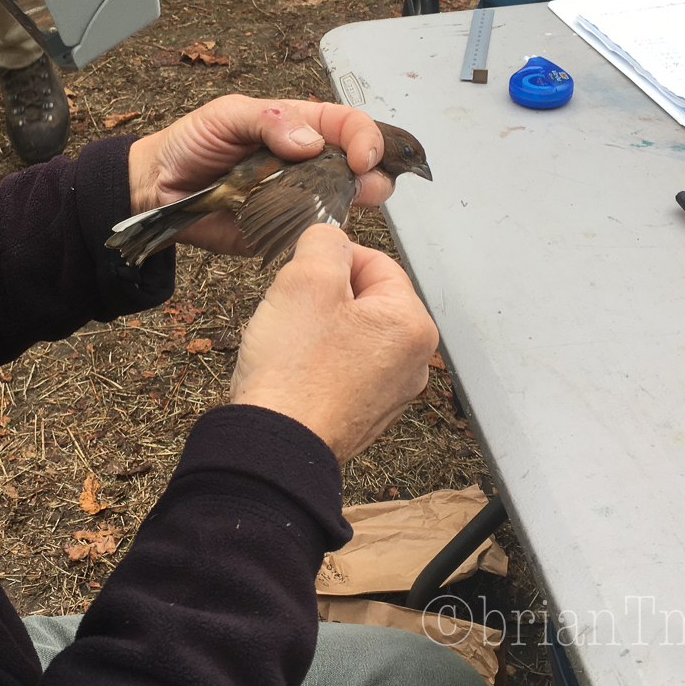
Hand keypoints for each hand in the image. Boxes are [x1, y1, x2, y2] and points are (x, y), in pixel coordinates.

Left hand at [126, 95, 392, 254]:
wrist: (159, 187)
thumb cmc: (192, 143)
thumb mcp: (227, 115)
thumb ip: (269, 119)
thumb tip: (310, 142)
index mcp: (299, 126)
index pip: (349, 126)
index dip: (365, 138)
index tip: (363, 157)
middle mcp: (307, 163)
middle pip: (360, 167)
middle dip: (373, 175)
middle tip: (365, 186)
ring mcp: (298, 198)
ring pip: (345, 203)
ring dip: (350, 205)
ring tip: (338, 207)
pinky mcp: (284, 230)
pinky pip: (313, 235)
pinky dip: (321, 235)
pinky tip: (316, 232)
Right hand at [229, 224, 438, 461]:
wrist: (272, 448)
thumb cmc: (293, 374)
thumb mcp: (306, 279)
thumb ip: (324, 242)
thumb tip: (329, 237)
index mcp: (412, 325)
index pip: (374, 262)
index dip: (330, 259)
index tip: (299, 273)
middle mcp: (412, 362)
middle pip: (363, 299)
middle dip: (322, 297)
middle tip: (292, 312)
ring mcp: (389, 393)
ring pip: (348, 334)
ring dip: (315, 329)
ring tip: (289, 345)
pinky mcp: (362, 415)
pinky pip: (339, 369)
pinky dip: (314, 363)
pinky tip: (292, 372)